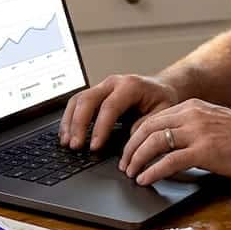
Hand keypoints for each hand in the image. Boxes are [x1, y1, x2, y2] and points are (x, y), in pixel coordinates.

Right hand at [59, 74, 178, 150]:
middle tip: (75, 146)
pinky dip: (70, 119)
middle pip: (88, 100)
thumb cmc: (162, 100)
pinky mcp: (96, 94)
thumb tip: (130, 140)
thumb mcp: (163, 112)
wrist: (161, 87)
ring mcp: (102, 86)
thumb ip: (146, 125)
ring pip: (78, 100)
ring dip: (70, 122)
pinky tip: (67, 134)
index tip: (94, 146)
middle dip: (78, 124)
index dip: (100, 128)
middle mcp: (113, 83)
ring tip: (67, 143)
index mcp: (130, 85)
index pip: (109, 106)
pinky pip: (77, 103)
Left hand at [119, 100, 230, 184]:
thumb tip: (175, 142)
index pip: (153, 118)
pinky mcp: (204, 151)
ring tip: (131, 173)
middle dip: (130, 148)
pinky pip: (168, 161)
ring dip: (137, 160)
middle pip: (147, 128)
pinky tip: (146, 179)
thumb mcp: (216, 122)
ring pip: (153, 143)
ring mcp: (197, 132)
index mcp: (193, 106)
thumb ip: (194, 127)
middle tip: (124, 163)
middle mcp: (192, 115)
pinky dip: (152, 171)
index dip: (136, 135)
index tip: (130, 149)